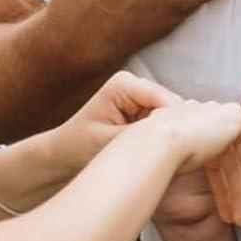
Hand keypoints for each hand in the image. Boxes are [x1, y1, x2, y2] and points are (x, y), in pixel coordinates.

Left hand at [51, 69, 180, 173]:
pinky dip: (163, 136)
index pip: (165, 100)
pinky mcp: (143, 107)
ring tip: (160, 156)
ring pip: (172, 114)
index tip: (177, 151)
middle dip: (172, 129)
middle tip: (170, 157)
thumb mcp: (110, 142)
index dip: (174, 125)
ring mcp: (140, 94)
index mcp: (125, 83)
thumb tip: (175, 132)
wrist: (63, 152)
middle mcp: (135, 83)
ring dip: (168, 134)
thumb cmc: (79, 146)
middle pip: (172, 105)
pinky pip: (165, 121)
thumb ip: (142, 134)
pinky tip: (156, 152)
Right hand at [143, 100, 240, 226]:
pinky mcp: (234, 117)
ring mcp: (218, 114)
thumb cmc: (148, 164)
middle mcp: (202, 116)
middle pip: (224, 161)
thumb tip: (167, 194)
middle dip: (232, 193)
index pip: (209, 160)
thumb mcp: (164, 171)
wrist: (154, 145)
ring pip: (236, 161)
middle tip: (237, 220)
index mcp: (184, 126)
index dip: (219, 188)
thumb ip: (178, 173)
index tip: (224, 214)